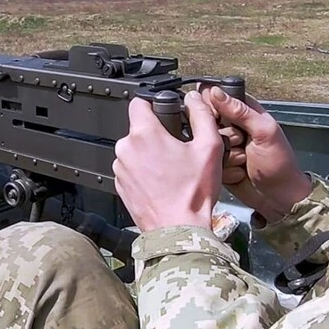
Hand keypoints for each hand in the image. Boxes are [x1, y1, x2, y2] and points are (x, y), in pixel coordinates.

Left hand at [112, 92, 223, 231]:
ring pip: (133, 149)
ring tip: (170, 169)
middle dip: (155, 134)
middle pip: (138, 129)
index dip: (152, 105)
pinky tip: (160, 182)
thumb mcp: (209, 148)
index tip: (164, 114)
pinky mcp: (119, 184)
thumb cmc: (192, 193)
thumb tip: (194, 99)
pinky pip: (130, 168)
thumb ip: (201, 116)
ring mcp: (120, 168)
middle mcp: (126, 148)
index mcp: (144, 134)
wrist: (178, 229)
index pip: (138, 103)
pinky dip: (143, 171)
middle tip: (176, 149)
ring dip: (148, 154)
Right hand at [201, 86, 311, 222]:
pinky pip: (206, 161)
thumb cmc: (279, 163)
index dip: (211, 106)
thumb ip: (240, 111)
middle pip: (205, 121)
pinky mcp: (216, 163)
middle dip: (220, 134)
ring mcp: (222, 146)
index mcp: (244, 112)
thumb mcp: (264, 132)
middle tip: (238, 142)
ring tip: (242, 160)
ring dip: (224, 154)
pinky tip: (237, 172)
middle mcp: (230, 127)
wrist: (278, 198)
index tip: (217, 117)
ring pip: (204, 142)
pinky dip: (222, 168)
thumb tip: (214, 91)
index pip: (216, 97)